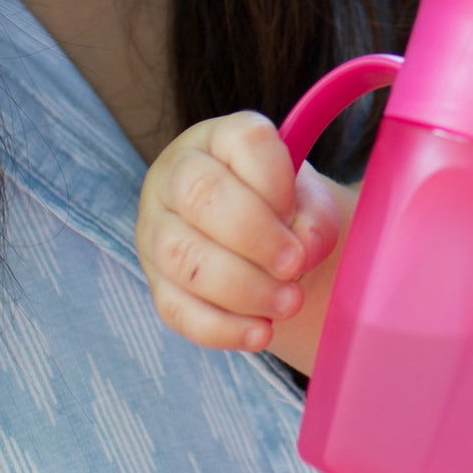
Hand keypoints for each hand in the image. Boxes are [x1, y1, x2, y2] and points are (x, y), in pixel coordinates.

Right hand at [136, 111, 340, 353]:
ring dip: (243, 287)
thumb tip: (305, 246)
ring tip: (290, 303)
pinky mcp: (158, 284)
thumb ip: (315, 216)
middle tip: (296, 264)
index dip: (276, 180)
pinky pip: (177, 309)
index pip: (243, 140)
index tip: (297, 210)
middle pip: (202, 196)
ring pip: (183, 256)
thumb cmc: (284, 208)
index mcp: (219, 139)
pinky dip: (223, 327)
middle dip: (256, 237)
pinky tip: (261, 333)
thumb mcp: (309, 199)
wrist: (262, 244)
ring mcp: (157, 230)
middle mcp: (176, 176)